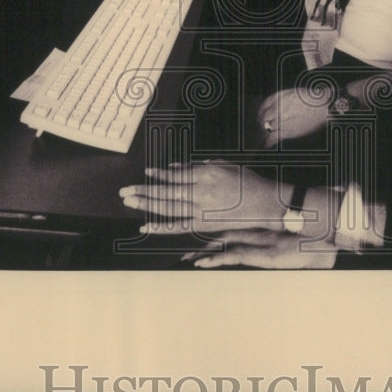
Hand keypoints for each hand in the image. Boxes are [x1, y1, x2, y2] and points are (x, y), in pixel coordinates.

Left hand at [118, 162, 284, 233]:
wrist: (266, 204)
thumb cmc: (247, 182)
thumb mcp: (225, 165)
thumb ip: (199, 166)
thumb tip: (175, 168)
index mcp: (206, 175)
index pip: (176, 175)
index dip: (159, 175)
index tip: (146, 173)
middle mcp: (201, 193)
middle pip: (166, 192)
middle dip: (143, 191)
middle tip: (125, 191)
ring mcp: (202, 210)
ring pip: (168, 208)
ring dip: (146, 206)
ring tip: (130, 202)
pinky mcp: (205, 224)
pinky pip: (178, 226)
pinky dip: (161, 227)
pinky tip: (146, 226)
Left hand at [182, 230, 337, 268]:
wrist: (325, 243)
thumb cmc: (309, 245)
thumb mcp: (286, 247)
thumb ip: (271, 246)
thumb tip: (264, 254)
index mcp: (260, 232)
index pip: (230, 233)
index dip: (211, 239)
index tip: (196, 248)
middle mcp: (256, 235)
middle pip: (222, 238)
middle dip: (203, 247)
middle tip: (184, 257)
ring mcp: (259, 243)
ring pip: (225, 246)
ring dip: (204, 255)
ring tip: (188, 262)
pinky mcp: (263, 254)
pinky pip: (235, 256)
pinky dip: (217, 259)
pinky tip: (204, 263)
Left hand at [256, 87, 330, 147]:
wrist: (323, 106)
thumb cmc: (312, 98)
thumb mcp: (294, 92)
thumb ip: (282, 99)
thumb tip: (274, 107)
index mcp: (279, 97)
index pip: (264, 105)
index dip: (261, 111)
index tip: (260, 115)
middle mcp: (277, 108)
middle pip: (263, 117)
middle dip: (261, 122)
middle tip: (261, 126)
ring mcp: (281, 120)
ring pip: (266, 128)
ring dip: (264, 132)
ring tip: (262, 136)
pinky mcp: (287, 131)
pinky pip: (273, 138)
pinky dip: (268, 142)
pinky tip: (266, 145)